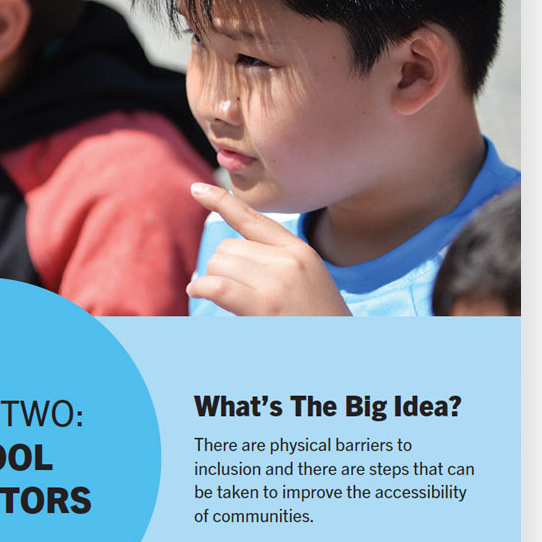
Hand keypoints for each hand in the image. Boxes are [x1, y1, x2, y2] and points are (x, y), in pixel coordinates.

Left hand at [185, 182, 351, 315]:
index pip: (253, 219)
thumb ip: (273, 263)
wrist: (344, 353)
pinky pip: (216, 285)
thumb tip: (223, 255)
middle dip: (221, 267)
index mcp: (300, 250)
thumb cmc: (317, 325)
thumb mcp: (305, 282)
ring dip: (213, 280)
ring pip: (219, 263)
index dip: (221, 201)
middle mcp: (289, 259)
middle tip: (232, 292)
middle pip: (228, 247)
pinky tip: (198, 292)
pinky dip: (201, 288)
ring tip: (229, 301)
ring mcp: (277, 280)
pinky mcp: (264, 305)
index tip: (197, 188)